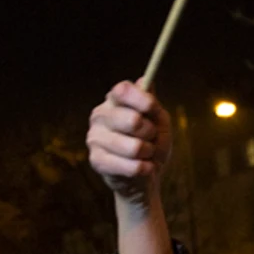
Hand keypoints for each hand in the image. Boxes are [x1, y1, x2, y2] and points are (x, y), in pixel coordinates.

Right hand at [87, 80, 172, 205]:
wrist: (146, 173)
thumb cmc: (152, 141)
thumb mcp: (158, 120)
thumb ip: (151, 102)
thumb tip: (143, 80)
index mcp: (114, 101)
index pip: (122, 90)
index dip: (141, 99)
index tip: (154, 108)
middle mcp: (100, 115)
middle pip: (131, 119)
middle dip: (150, 132)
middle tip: (151, 137)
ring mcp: (94, 138)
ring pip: (133, 146)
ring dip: (148, 152)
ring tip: (146, 153)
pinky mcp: (96, 160)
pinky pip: (129, 166)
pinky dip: (143, 168)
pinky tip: (143, 168)